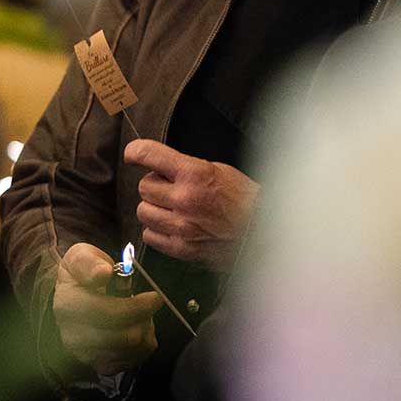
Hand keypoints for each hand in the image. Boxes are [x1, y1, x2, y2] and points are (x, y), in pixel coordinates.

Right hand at [51, 242, 159, 373]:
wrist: (74, 297)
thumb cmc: (83, 275)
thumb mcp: (83, 256)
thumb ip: (90, 262)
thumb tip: (102, 274)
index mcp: (67, 305)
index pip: (110, 314)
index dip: (139, 307)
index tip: (154, 296)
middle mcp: (72, 335)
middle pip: (126, 336)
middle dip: (144, 318)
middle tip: (147, 304)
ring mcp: (86, 354)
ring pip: (134, 348)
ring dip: (144, 329)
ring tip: (138, 315)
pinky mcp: (99, 365)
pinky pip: (134, 360)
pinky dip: (141, 345)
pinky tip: (134, 328)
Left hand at [129, 138, 258, 271]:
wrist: (267, 233)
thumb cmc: (247, 201)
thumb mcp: (219, 171)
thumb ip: (186, 168)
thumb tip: (158, 166)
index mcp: (194, 174)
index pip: (149, 155)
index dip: (136, 152)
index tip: (133, 154)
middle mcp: (184, 199)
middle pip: (143, 187)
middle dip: (155, 186)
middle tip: (172, 189)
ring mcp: (182, 226)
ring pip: (143, 212)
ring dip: (154, 208)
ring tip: (174, 208)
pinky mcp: (182, 248)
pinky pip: (150, 236)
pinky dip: (157, 230)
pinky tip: (173, 226)